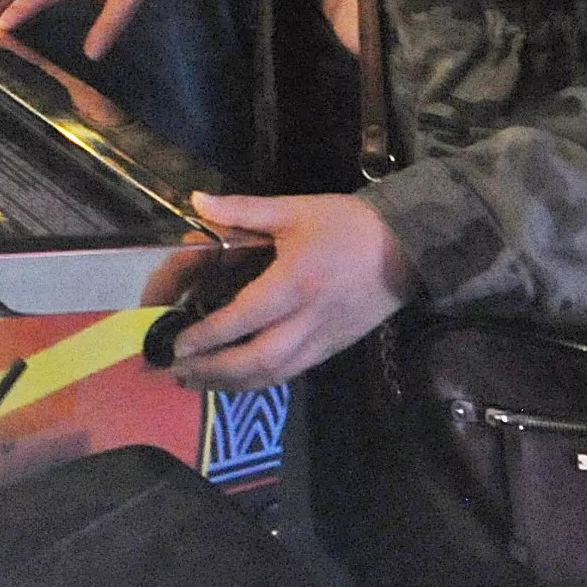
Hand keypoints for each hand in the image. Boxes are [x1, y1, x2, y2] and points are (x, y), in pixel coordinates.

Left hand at [165, 193, 415, 390]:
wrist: (408, 248)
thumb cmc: (347, 225)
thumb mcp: (294, 210)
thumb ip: (241, 210)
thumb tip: (196, 202)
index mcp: (295, 282)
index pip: (245, 317)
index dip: (209, 335)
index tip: (178, 344)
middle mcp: (309, 319)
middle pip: (259, 360)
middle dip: (215, 371)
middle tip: (179, 372)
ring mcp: (324, 339)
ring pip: (276, 374)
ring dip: (234, 383)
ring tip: (198, 383)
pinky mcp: (334, 349)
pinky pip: (293, 372)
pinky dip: (261, 381)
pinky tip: (237, 380)